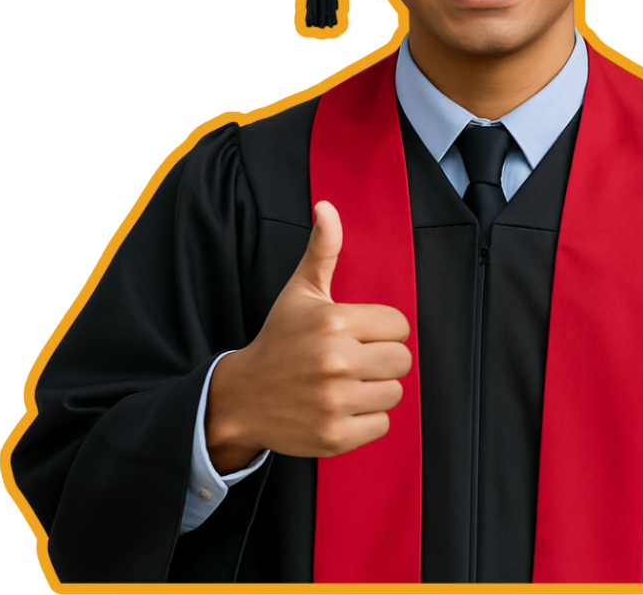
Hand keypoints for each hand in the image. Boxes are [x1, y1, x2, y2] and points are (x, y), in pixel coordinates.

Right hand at [206, 201, 411, 471]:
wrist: (240, 398)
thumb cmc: (278, 340)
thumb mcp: (299, 292)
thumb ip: (322, 250)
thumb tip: (327, 206)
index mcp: (334, 322)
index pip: (400, 326)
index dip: (382, 330)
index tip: (358, 335)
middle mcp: (336, 361)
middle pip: (402, 360)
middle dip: (382, 360)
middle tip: (353, 361)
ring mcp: (335, 401)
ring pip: (394, 393)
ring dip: (375, 390)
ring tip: (345, 384)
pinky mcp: (335, 436)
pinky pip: (381, 425)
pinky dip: (366, 420)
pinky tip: (339, 408)